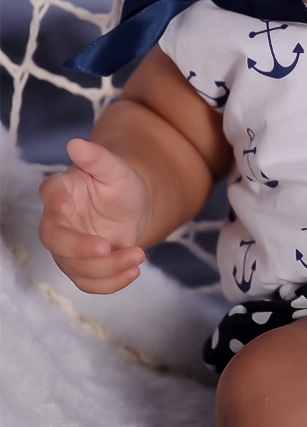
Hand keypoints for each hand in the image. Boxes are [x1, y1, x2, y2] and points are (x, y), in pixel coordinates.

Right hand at [38, 138, 147, 292]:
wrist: (133, 209)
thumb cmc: (119, 185)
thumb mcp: (115, 169)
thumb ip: (97, 158)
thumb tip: (75, 143)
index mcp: (63, 190)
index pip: (50, 193)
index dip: (54, 201)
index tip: (66, 207)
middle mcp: (58, 221)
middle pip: (54, 238)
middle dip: (78, 247)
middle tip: (107, 247)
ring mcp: (67, 247)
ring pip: (74, 266)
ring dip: (105, 267)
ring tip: (137, 255)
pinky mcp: (82, 267)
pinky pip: (89, 283)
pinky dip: (111, 283)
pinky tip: (133, 272)